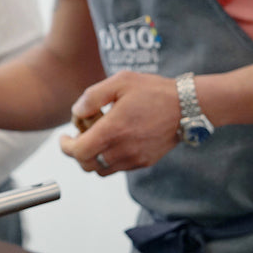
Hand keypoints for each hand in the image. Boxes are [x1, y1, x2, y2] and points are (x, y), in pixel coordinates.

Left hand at [58, 71, 181, 173]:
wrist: (188, 106)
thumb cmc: (154, 91)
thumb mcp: (119, 82)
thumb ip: (92, 97)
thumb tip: (76, 113)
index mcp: (113, 130)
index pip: (78, 152)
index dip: (65, 147)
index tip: (64, 138)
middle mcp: (123, 149)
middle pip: (86, 165)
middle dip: (78, 152)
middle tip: (81, 134)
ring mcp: (135, 158)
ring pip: (101, 170)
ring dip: (93, 158)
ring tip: (98, 137)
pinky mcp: (144, 162)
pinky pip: (118, 168)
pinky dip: (108, 159)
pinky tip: (115, 140)